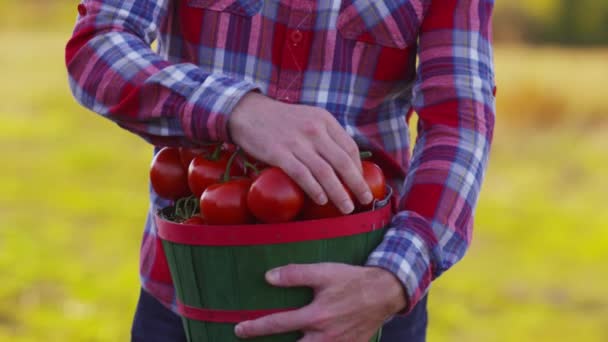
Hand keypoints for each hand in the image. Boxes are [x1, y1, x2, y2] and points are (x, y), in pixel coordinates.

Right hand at [229, 92, 372, 213]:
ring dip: (339, 193)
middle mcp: (314, 130)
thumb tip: (343, 160)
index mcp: (324, 120)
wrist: (248, 112)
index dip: (358, 168)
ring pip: (325, 172)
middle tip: (365, 200)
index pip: (350, 147)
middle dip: (357, 184)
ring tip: (347, 207)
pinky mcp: (279, 153)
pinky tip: (322, 200)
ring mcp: (297, 142)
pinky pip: (302, 175)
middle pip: (342, 162)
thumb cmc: (281, 119)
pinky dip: (314, 189)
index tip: (361, 183)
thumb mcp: (309, 117)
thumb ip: (325, 134)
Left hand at [234, 263, 406, 341]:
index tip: (239, 329)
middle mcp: (324, 336)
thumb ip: (296, 274)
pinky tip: (309, 341)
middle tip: (252, 340)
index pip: (278, 324)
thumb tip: (268, 277)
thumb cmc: (352, 280)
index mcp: (316, 317)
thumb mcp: (324, 272)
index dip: (255, 328)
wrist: (384, 293)